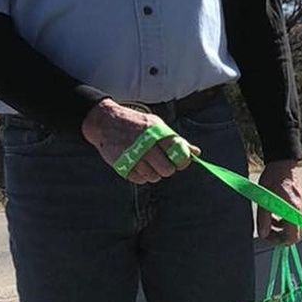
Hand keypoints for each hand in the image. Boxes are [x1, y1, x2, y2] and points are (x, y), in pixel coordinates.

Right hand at [81, 99, 198, 182]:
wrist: (104, 121)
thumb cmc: (135, 124)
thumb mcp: (156, 125)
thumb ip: (175, 139)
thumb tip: (196, 153)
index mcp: (157, 133)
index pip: (179, 154)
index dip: (182, 160)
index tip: (179, 160)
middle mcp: (146, 145)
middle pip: (167, 170)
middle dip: (168, 168)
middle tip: (161, 161)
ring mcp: (133, 156)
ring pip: (154, 177)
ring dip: (154, 172)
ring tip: (147, 161)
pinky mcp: (122, 165)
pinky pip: (140, 180)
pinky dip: (141, 175)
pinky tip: (137, 164)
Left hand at [255, 160, 301, 243]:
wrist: (283, 163)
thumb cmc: (273, 179)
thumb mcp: (264, 200)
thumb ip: (264, 219)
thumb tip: (263, 235)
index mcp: (293, 211)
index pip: (293, 237)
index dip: (280, 241)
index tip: (268, 236)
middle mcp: (300, 211)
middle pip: (296, 236)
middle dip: (282, 237)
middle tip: (268, 231)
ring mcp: (301, 208)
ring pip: (295, 228)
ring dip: (282, 229)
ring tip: (269, 221)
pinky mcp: (299, 205)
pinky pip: (294, 220)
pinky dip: (285, 222)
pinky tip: (274, 214)